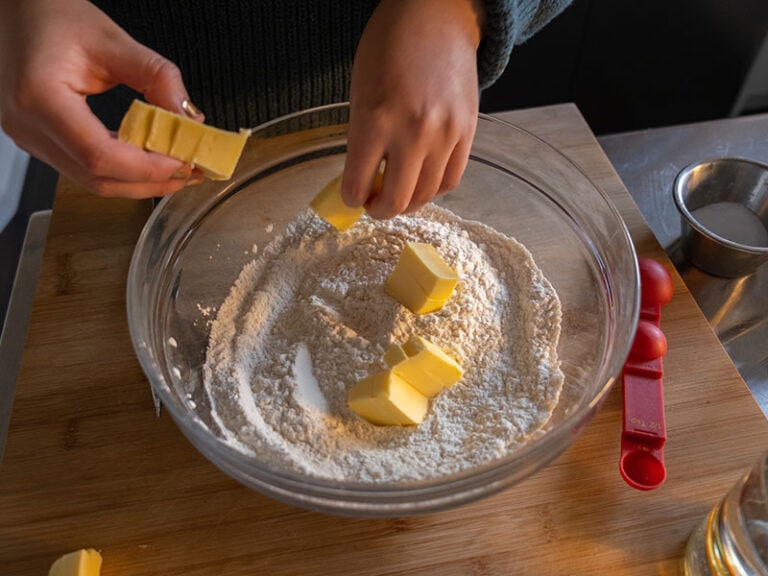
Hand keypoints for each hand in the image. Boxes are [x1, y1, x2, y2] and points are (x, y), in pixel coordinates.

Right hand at [0, 0, 203, 197]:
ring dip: (138, 181)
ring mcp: (29, 138)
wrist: (17, 11)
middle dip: (150, 182)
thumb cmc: (52, 16)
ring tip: (177, 170)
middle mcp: (28, 126)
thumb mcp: (113, 39)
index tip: (184, 164)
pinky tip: (149, 162)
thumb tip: (191, 119)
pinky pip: (84, 168)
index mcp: (40, 98)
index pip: (100, 155)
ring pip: (91, 180)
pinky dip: (121, 171)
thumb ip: (158, 79)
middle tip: (190, 173)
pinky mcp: (39, 141)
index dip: (147, 168)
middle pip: (97, 178)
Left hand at [343, 0, 483, 218]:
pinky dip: (434, 189)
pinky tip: (423, 181)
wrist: (435, 16)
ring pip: (426, 195)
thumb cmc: (389, 46)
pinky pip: (452, 179)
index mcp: (375, 120)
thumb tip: (363, 178)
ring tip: (398, 193)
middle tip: (374, 205)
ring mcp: (444, 134)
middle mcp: (411, 133)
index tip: (353, 197)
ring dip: (408, 203)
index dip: (352, 198)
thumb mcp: (359, 90)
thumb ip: (361, 137)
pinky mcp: (467, 132)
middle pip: (396, 200)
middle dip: (379, 210)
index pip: (359, 184)